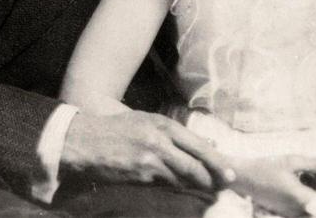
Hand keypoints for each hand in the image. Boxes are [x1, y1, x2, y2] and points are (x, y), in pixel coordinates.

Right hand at [60, 110, 235, 190]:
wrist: (84, 141)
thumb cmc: (117, 130)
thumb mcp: (148, 122)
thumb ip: (176, 133)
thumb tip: (208, 142)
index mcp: (163, 125)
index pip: (198, 145)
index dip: (216, 160)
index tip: (230, 172)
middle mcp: (159, 142)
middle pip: (194, 164)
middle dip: (213, 177)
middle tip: (226, 186)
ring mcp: (148, 161)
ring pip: (181, 178)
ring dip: (196, 186)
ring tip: (210, 192)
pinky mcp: (138, 177)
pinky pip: (164, 186)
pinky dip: (177, 190)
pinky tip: (185, 194)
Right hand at [230, 155, 315, 216]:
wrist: (244, 178)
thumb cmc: (267, 167)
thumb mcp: (293, 161)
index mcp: (300, 197)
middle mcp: (296, 210)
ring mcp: (290, 214)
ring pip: (311, 208)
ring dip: (315, 195)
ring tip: (309, 178)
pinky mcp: (285, 213)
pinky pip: (302, 209)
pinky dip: (306, 198)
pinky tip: (300, 184)